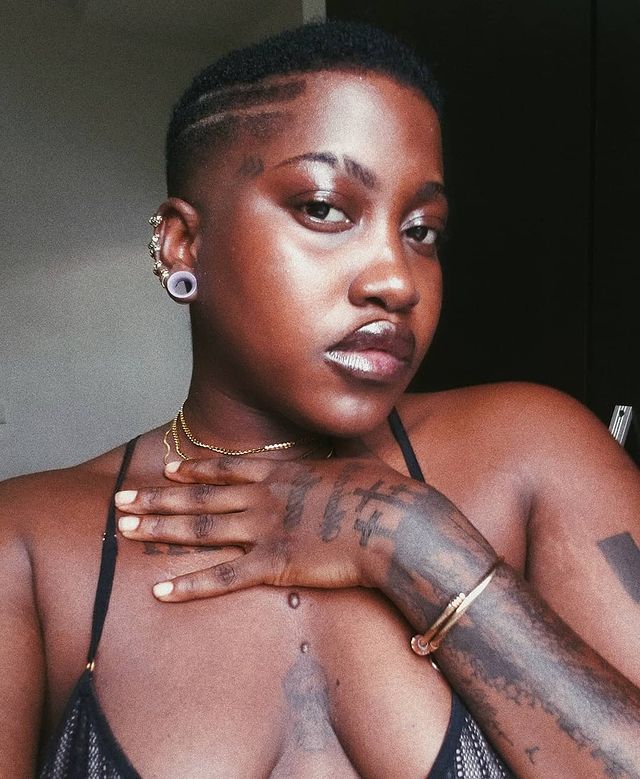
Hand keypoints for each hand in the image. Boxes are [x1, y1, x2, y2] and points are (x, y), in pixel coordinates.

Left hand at [115, 455, 419, 601]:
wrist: (394, 523)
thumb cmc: (381, 492)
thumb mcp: (357, 461)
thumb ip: (341, 451)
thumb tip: (348, 434)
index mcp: (282, 473)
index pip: (226, 470)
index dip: (194, 470)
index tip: (167, 470)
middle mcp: (263, 497)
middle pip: (199, 498)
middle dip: (157, 500)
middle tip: (121, 500)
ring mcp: (264, 529)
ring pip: (200, 530)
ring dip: (160, 531)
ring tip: (124, 531)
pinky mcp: (272, 564)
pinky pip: (223, 577)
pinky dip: (190, 586)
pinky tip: (160, 591)